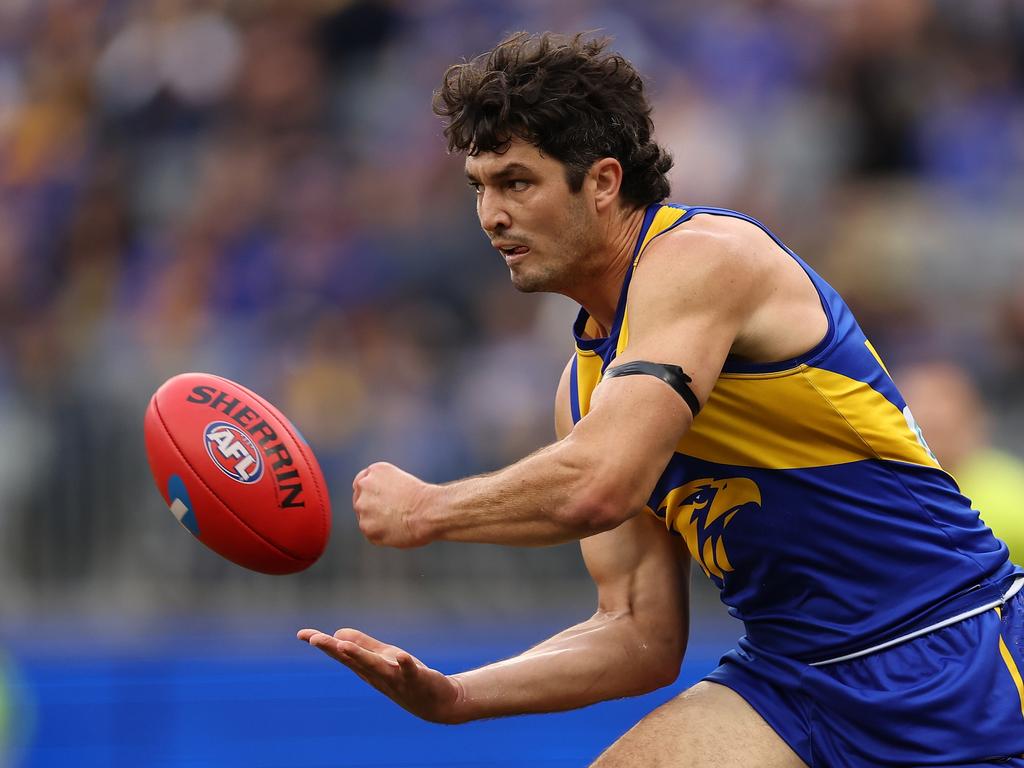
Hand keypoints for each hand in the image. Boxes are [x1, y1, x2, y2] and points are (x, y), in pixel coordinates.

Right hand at [297, 627, 465, 723]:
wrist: (437, 703)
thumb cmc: (406, 678)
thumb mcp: (382, 658)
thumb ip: (362, 646)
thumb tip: (338, 634)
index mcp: (368, 668)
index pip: (342, 655)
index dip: (323, 644)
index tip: (301, 634)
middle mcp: (377, 675)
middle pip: (353, 661)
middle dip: (334, 650)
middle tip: (314, 639)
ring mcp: (396, 678)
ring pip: (375, 667)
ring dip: (360, 657)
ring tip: (343, 646)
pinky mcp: (417, 679)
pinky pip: (410, 671)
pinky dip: (405, 665)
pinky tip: (401, 656)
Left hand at [352, 462, 432, 547]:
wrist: (429, 512)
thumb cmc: (425, 499)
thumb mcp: (403, 482)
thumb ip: (384, 489)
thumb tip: (377, 506)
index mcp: (376, 470)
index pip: (363, 482)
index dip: (373, 494)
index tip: (381, 502)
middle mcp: (364, 485)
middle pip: (360, 500)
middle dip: (372, 508)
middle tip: (392, 515)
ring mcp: (362, 506)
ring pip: (365, 518)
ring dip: (377, 522)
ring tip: (399, 523)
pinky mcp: (366, 526)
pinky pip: (371, 533)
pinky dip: (382, 535)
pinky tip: (397, 531)